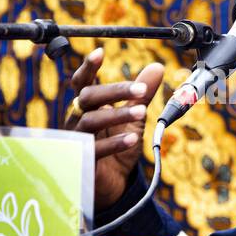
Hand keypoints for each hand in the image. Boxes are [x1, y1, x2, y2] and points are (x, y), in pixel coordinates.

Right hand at [66, 48, 164, 210]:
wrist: (113, 183)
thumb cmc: (118, 145)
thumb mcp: (134, 117)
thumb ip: (142, 94)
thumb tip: (157, 67)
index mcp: (87, 105)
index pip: (82, 82)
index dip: (88, 67)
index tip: (100, 52)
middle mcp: (77, 119)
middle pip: (87, 96)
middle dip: (114, 90)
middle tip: (142, 89)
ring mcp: (78, 139)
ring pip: (90, 121)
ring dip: (117, 114)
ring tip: (141, 112)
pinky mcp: (83, 160)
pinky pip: (95, 148)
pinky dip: (114, 143)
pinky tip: (133, 138)